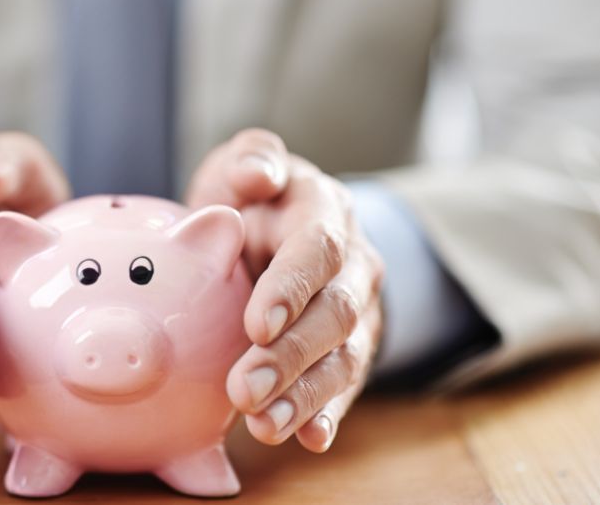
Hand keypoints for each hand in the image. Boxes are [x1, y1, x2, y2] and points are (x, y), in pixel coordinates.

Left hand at [187, 129, 383, 452]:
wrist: (275, 232)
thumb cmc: (250, 201)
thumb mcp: (243, 166)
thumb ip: (251, 158)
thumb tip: (259, 174)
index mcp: (324, 215)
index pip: (319, 251)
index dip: (292, 288)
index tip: (256, 324)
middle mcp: (352, 267)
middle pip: (333, 315)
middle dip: (290, 356)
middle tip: (243, 390)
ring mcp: (356, 314)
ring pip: (342, 360)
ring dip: (304, 397)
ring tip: (264, 427)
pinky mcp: (347, 353)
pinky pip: (345, 387)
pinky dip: (327, 414)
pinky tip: (308, 440)